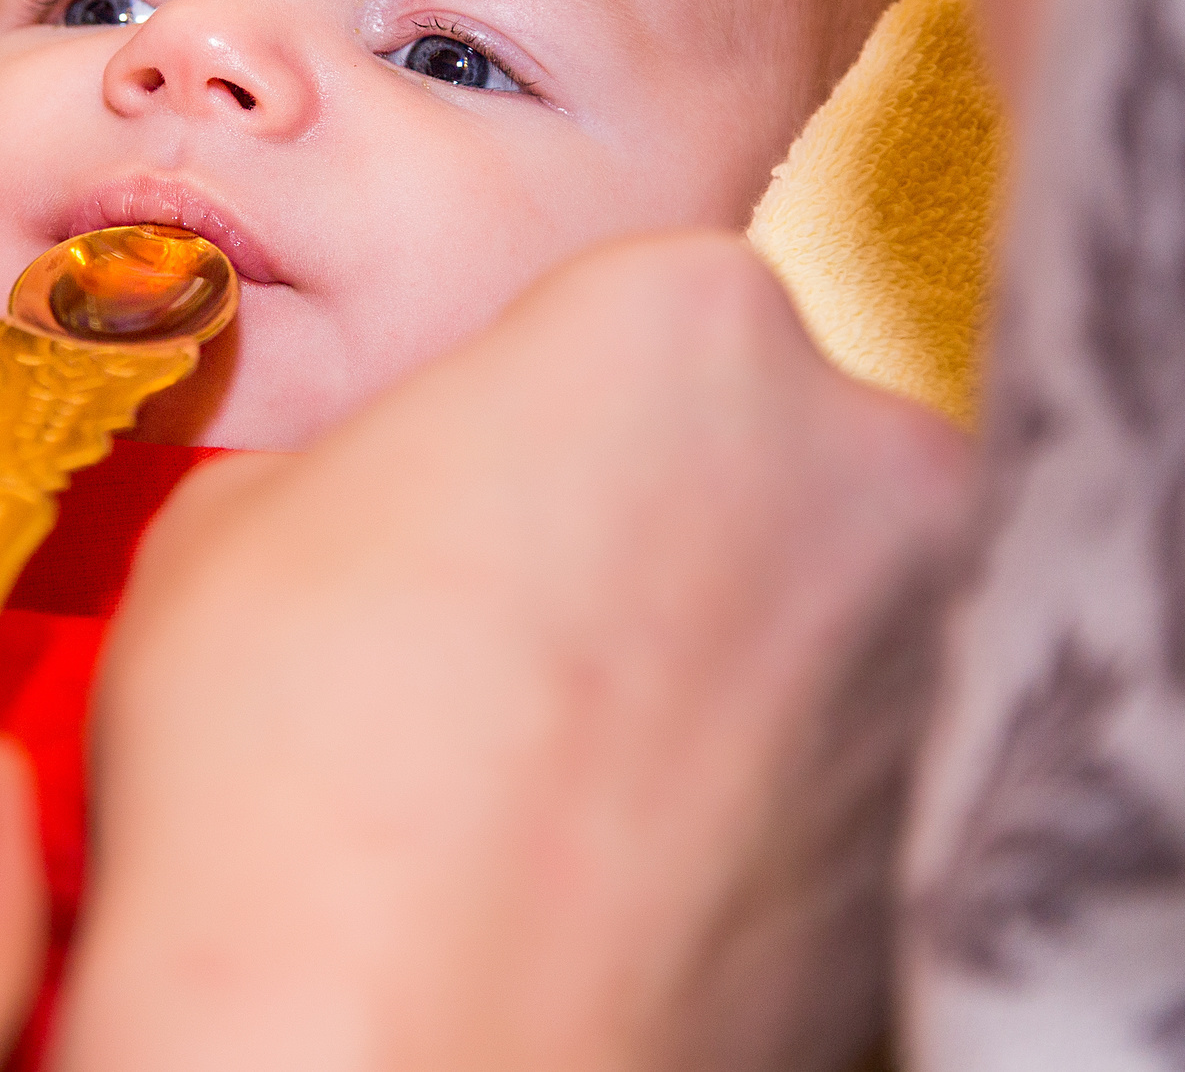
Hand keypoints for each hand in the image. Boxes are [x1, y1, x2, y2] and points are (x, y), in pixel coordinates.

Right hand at [58, 234, 973, 1071]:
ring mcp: (934, 665)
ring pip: (811, 613)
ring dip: (706, 663)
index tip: (464, 507)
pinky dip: (753, 803)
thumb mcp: (236, 521)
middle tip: (508, 639)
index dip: (523, 423)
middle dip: (646, 526)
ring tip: (547, 774)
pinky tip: (616, 865)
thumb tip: (406, 503)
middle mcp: (866, 464)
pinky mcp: (949, 849)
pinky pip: (843, 772)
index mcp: (690, 323)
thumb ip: (376, 460)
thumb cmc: (296, 791)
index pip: (626, 319)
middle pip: (753, 450)